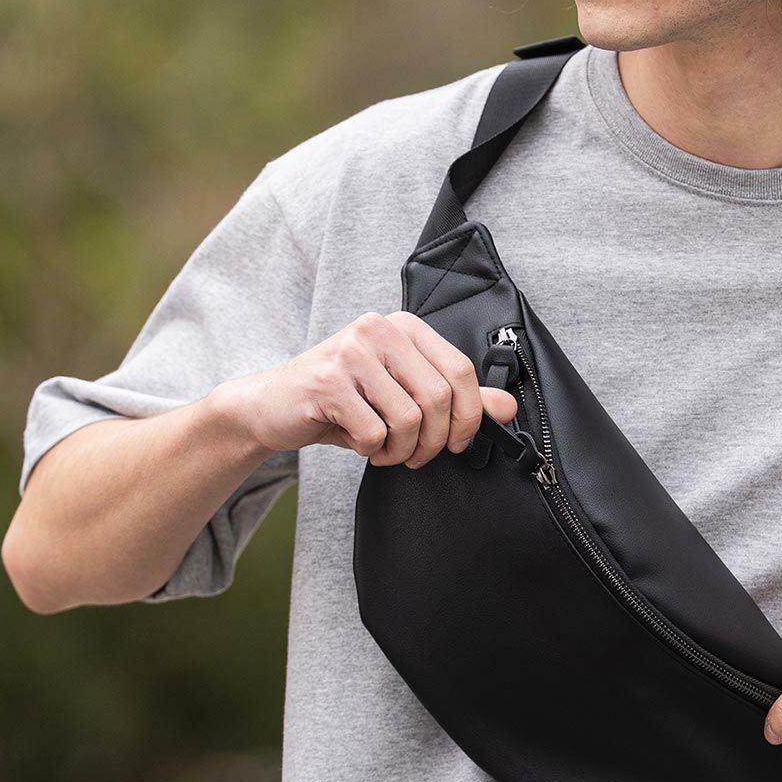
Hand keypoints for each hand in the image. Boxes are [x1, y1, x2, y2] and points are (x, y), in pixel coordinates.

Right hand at [216, 310, 519, 467]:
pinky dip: (371, 451)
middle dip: (433, 442)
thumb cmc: (342, 400)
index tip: (458, 442)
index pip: (462, 370)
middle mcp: (378, 329)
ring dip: (401, 451)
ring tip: (385, 450)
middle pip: (439, 398)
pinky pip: (373, 433)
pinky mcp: (327, 382)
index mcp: (403, 326)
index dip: (469, 416)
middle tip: (416, 456)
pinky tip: (359, 444)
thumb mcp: (402, 393)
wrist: (273, 405)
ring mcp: (351, 353)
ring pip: (408, 420)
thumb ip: (456, 397)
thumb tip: (508, 408)